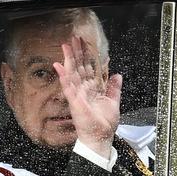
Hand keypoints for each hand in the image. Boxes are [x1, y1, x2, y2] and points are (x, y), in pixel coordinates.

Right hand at [53, 36, 121, 157]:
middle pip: (79, 67)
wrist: (100, 138)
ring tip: (65, 45)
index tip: (85, 43)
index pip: (89, 68)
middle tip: (74, 38)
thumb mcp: (113, 102)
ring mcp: (78, 94)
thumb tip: (117, 74)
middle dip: (77, 52)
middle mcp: (84, 89)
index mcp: (93, 89)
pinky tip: (59, 65)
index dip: (87, 56)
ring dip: (69, 59)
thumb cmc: (104, 124)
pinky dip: (63, 75)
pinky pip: (68, 86)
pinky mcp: (74, 101)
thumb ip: (114, 88)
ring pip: (72, 73)